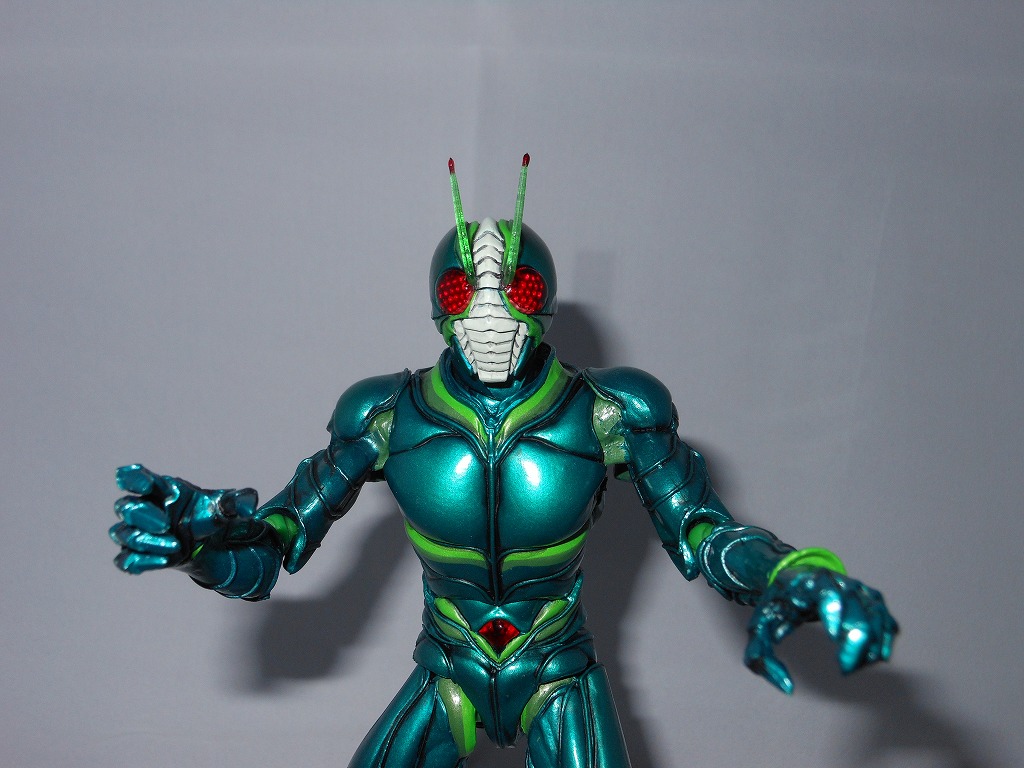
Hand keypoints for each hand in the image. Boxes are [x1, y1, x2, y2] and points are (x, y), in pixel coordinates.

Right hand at [110, 464, 256, 573]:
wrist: (210, 544)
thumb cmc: (210, 516)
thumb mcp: (226, 507)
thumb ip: (235, 501)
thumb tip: (249, 502)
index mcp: (161, 489)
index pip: (136, 478)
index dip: (134, 478)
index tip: (145, 484)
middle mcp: (145, 508)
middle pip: (126, 507)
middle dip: (143, 516)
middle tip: (166, 525)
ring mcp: (138, 533)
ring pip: (123, 534)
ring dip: (146, 542)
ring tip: (175, 546)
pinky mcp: (139, 555)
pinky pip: (124, 560)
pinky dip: (139, 562)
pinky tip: (162, 561)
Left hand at [744, 568, 897, 693]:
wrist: (792, 579)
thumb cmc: (776, 605)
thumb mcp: (759, 630)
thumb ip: (762, 659)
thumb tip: (788, 688)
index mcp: (807, 584)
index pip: (826, 591)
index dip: (833, 611)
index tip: (833, 637)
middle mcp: (837, 581)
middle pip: (857, 607)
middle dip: (855, 641)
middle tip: (843, 668)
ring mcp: (857, 589)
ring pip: (876, 616)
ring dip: (871, 647)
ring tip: (852, 666)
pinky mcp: (870, 599)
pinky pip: (886, 621)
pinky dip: (883, 643)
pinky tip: (870, 659)